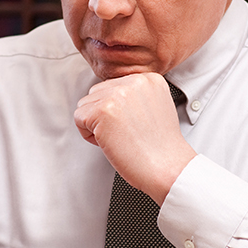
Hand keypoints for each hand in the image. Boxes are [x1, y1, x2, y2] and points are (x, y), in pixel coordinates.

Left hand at [74, 72, 196, 203]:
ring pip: (85, 104)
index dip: (117, 110)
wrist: (167, 168)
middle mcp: (133, 82)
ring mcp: (117, 94)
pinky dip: (88, 135)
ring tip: (119, 138)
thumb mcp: (157, 107)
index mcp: (148, 79)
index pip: (114, 86)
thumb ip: (136, 96)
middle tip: (124, 134)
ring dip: (95, 124)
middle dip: (104, 115)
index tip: (131, 125)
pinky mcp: (102, 110)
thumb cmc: (161, 147)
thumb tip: (111, 97)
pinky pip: (79, 118)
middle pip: (97, 92)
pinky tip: (111, 142)